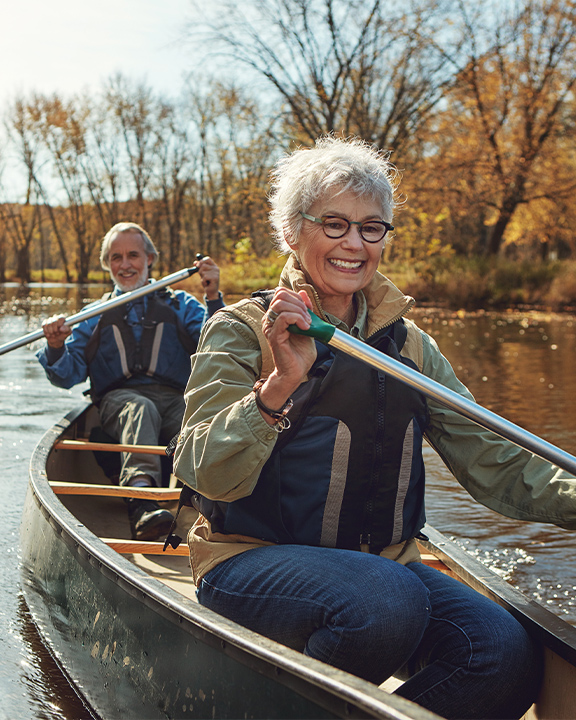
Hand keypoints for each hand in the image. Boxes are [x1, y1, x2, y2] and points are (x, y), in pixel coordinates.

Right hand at [42, 315, 70, 348]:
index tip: (60, 330)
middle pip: (54, 321)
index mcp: (62, 319)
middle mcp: (56, 318)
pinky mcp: (44, 323)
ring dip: (51, 331)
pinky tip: (49, 334)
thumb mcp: (68, 333)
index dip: (59, 324)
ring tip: (53, 335)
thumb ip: (67, 330)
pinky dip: (46, 331)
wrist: (56, 340)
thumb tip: (61, 328)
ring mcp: (49, 320)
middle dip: (55, 329)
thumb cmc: (63, 335)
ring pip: (48, 324)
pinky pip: (44, 326)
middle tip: (57, 334)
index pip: (61, 318)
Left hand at [195, 256, 219, 300]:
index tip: (197, 265)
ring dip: (202, 277)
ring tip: (206, 281)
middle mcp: (216, 268)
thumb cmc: (207, 282)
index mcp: (213, 266)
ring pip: (203, 271)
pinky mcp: (215, 278)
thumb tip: (195, 262)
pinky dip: (203, 281)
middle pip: (203, 264)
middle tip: (204, 276)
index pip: (207, 258)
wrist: (211, 291)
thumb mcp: (202, 273)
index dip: (201, 261)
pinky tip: (207, 283)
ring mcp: (216, 273)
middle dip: (200, 271)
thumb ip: (199, 267)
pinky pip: (204, 277)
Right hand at [256, 289, 316, 422]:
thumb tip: (303, 292)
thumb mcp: (307, 326)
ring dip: (299, 311)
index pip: (281, 293)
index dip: (297, 297)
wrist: (297, 372)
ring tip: (307, 323)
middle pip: (280, 295)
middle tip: (309, 318)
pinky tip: (305, 327)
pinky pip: (284, 318)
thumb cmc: (300, 353)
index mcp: (276, 316)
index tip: (308, 310)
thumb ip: (304, 310)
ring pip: (281, 304)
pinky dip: (298, 319)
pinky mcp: (273, 336)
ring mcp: (270, 327)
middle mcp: (269, 320)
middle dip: (299, 303)